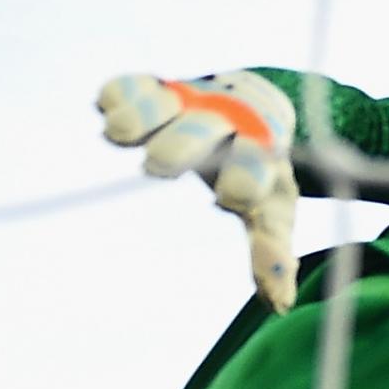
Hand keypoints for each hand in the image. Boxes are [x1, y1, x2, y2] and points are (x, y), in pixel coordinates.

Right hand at [97, 70, 300, 309]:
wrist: (256, 100)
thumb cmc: (262, 167)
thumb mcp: (274, 207)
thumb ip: (273, 249)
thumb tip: (280, 304)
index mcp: (263, 150)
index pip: (256, 161)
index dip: (243, 179)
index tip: (227, 199)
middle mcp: (226, 120)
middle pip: (203, 128)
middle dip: (181, 143)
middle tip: (159, 165)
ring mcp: (191, 100)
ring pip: (163, 100)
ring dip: (139, 115)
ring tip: (118, 134)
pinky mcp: (158, 87)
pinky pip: (132, 84)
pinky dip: (118, 93)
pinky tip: (107, 108)